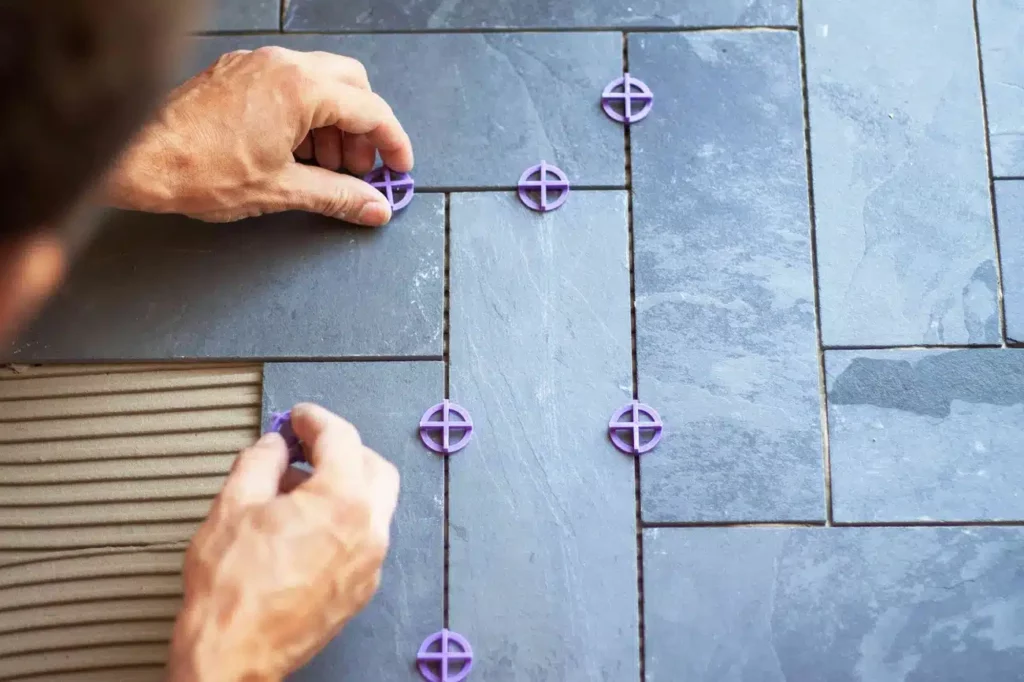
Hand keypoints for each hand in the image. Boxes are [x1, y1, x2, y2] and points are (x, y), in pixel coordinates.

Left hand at [103, 47, 413, 224]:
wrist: (139, 158)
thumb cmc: (199, 169)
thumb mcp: (283, 190)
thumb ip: (339, 196)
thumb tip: (374, 207)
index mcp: (301, 88)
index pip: (370, 110)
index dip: (392, 144)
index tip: (398, 168)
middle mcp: (282, 65)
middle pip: (351, 86)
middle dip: (363, 129)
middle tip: (359, 170)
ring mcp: (257, 65)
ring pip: (319, 83)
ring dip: (333, 124)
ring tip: (324, 168)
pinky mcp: (236, 74)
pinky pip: (287, 84)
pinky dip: (304, 114)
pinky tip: (294, 152)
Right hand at [166, 403, 399, 681]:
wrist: (233, 654)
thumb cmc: (231, 592)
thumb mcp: (233, 505)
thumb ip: (260, 461)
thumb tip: (273, 446)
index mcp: (343, 501)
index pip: (341, 438)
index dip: (315, 420)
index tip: (298, 418)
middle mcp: (369, 530)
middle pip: (373, 466)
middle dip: (342, 450)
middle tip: (305, 447)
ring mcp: (370, 562)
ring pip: (373, 504)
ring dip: (343, 485)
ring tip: (296, 490)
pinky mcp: (361, 587)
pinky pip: (364, 538)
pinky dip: (344, 520)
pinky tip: (305, 526)